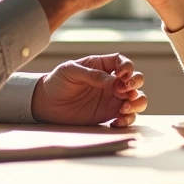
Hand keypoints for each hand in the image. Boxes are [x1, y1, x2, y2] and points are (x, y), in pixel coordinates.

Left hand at [31, 54, 147, 127]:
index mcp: (102, 66)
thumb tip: (113, 80)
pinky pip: (127, 116)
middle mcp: (112, 82)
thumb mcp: (70, 71)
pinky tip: (117, 121)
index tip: (122, 75)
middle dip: (135, 84)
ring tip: (124, 108)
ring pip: (137, 98)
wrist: (46, 104)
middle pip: (136, 79)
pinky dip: (128, 119)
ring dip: (137, 102)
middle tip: (124, 91)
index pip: (123, 62)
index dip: (127, 67)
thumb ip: (92, 74)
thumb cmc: (57, 82)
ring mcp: (112, 98)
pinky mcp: (109, 114)